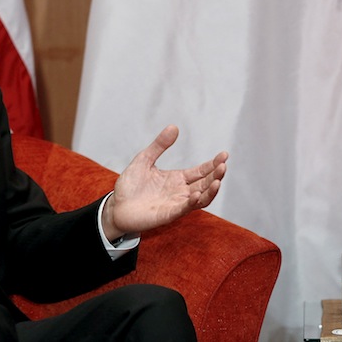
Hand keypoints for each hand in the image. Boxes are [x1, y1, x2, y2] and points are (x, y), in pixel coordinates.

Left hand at [101, 125, 227, 240]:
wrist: (116, 206)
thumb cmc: (130, 185)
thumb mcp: (144, 160)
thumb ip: (159, 145)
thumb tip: (174, 127)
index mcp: (177, 178)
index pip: (201, 171)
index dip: (213, 164)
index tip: (224, 155)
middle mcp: (181, 191)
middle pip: (205, 183)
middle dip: (216, 175)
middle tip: (224, 164)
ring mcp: (176, 204)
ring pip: (201, 198)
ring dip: (211, 190)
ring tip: (218, 179)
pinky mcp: (168, 214)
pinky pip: (184, 209)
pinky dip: (192, 202)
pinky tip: (196, 193)